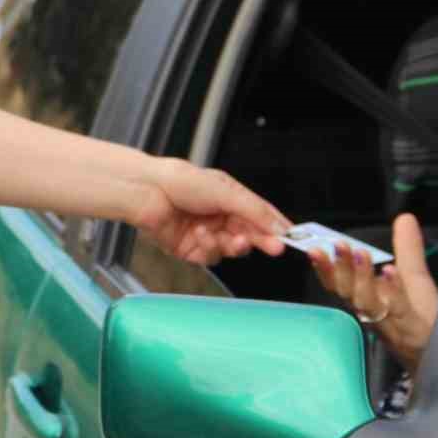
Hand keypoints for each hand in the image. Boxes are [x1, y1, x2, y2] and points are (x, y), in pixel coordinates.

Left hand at [131, 158, 290, 264]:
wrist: (147, 191)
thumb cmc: (180, 180)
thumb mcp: (226, 191)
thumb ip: (255, 211)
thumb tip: (281, 226)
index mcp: (230, 198)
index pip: (261, 216)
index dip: (277, 228)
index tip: (291, 239)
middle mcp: (219, 217)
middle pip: (250, 236)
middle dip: (260, 241)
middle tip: (273, 247)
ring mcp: (206, 234)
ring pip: (232, 250)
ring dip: (232, 244)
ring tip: (226, 235)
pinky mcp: (190, 249)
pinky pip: (210, 257)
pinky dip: (209, 247)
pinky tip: (200, 234)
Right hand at [309, 213, 437, 372]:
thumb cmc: (425, 321)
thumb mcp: (415, 279)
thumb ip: (407, 249)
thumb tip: (404, 218)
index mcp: (367, 300)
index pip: (338, 285)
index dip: (325, 268)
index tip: (314, 249)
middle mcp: (374, 313)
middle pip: (348, 292)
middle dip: (340, 268)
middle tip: (336, 244)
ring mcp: (394, 322)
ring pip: (368, 302)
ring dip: (361, 277)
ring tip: (360, 253)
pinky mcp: (416, 329)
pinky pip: (401, 309)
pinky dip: (393, 290)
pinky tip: (390, 272)